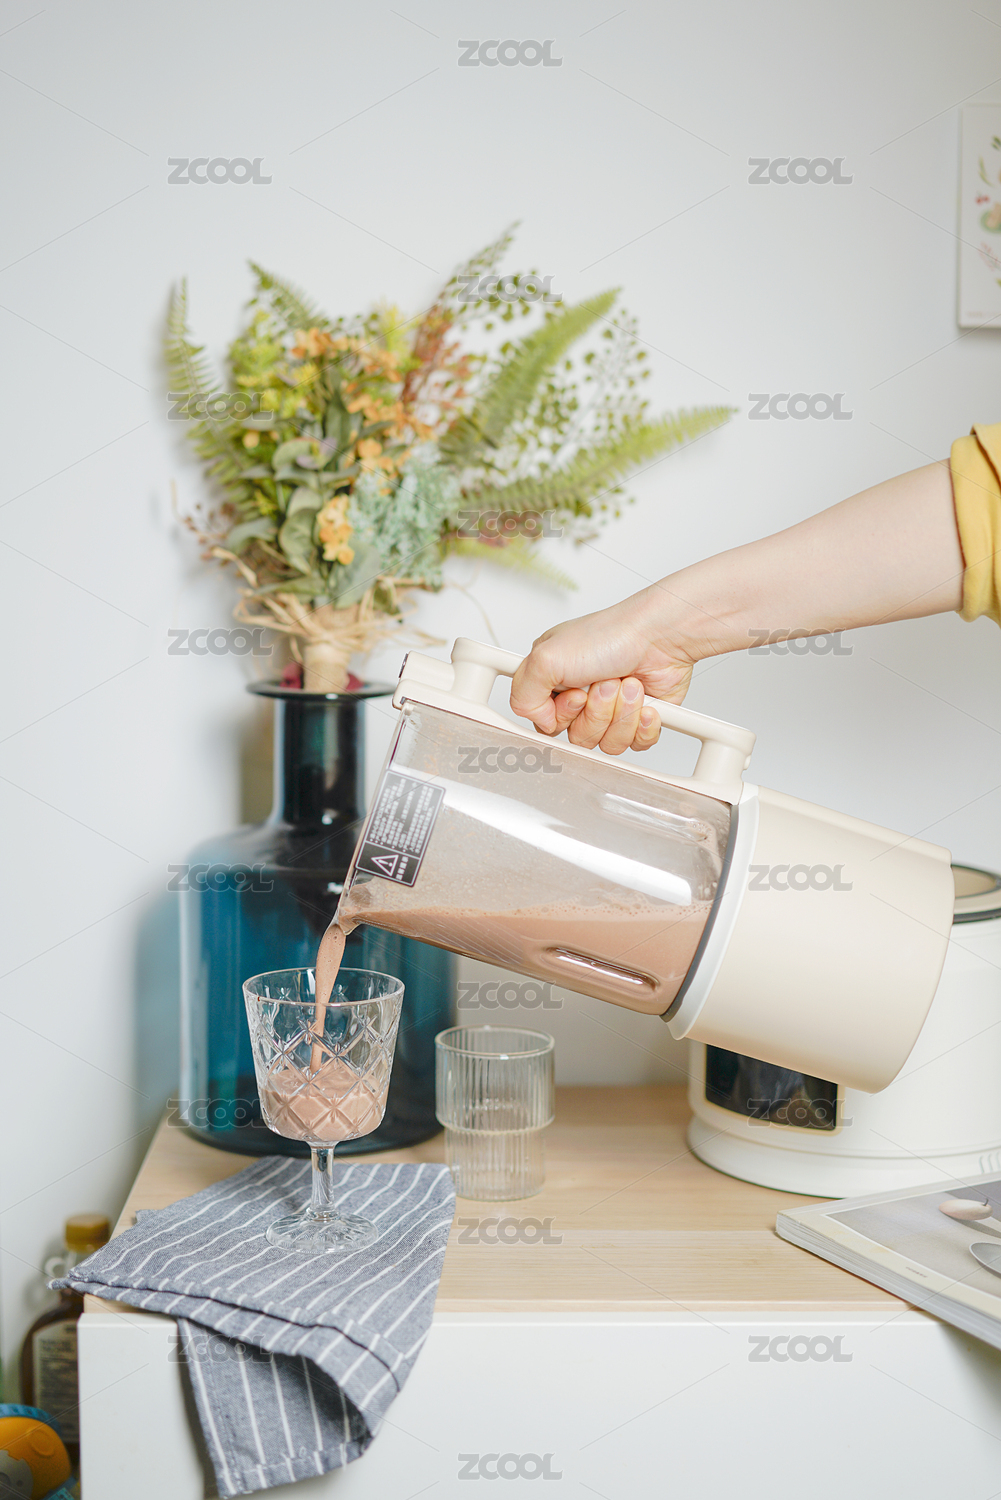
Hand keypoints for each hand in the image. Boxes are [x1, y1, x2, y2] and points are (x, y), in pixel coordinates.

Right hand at [509, 594, 696, 754]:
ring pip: (607, 743)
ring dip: (621, 713)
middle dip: (597, 711)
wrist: (660, 636)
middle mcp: (580, 697)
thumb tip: (539, 721)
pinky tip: (645, 700)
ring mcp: (610, 710)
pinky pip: (635, 745)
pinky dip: (643, 723)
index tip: (574, 692)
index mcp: (553, 680)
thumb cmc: (611, 635)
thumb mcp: (545, 657)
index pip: (545, 723)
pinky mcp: (638, 719)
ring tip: (628, 684)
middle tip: (605, 682)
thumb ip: (522, 696)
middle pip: (578, 737)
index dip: (562, 715)